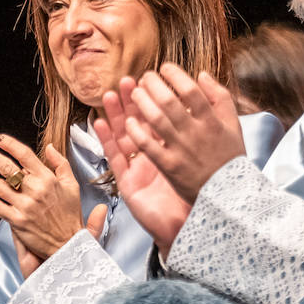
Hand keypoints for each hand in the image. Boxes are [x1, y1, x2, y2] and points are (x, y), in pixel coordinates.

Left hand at [0, 134, 105, 275]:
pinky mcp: (17, 221)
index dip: (10, 144)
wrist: (69, 244)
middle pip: (7, 168)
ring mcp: (25, 206)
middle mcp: (35, 190)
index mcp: (48, 179)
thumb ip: (61, 163)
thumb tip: (48, 147)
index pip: (25, 155)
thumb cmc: (70, 215)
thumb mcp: (72, 185)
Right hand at [95, 79, 189, 254]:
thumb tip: (205, 106)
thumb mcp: (205, 158)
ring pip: (124, 137)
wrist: (193, 226)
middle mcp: (153, 156)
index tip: (150, 77)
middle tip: (127, 80)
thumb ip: (202, 134)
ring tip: (108, 95)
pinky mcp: (129, 183)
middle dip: (132, 101)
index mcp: (171, 148)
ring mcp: (139, 169)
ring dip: (116, 115)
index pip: (160, 118)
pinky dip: (107, 141)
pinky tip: (99, 123)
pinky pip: (116, 159)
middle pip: (139, 123)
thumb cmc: (199, 195)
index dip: (154, 98)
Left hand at [124, 66, 245, 204]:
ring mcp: (181, 150)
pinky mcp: (169, 167)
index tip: (165, 68)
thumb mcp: (233, 125)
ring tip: (134, 92)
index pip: (191, 91)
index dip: (175, 75)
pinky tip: (129, 122)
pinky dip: (137, 132)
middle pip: (169, 102)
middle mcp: (196, 133)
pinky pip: (148, 146)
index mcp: (212, 121)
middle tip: (145, 76)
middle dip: (154, 85)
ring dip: (142, 103)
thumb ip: (220, 97)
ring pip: (156, 121)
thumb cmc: (230, 157)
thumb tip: (202, 74)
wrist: (230, 194)